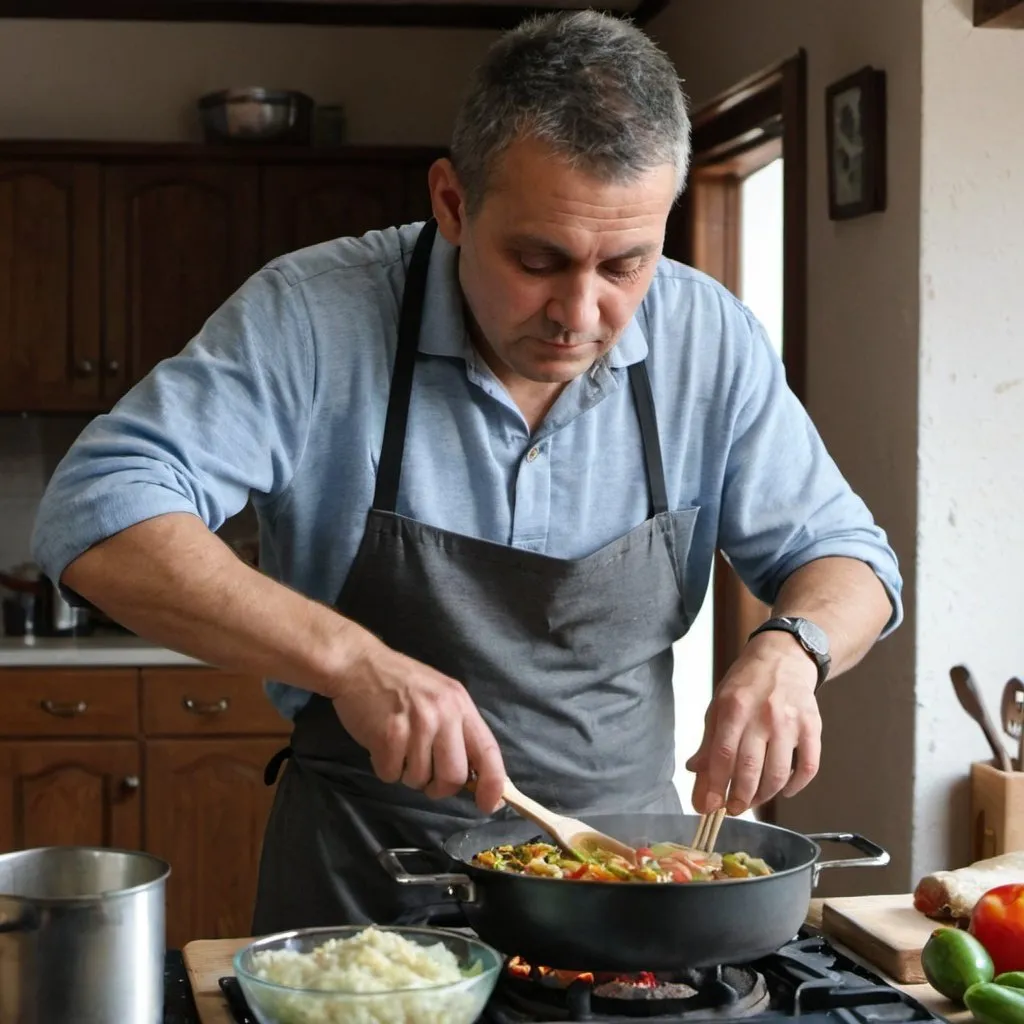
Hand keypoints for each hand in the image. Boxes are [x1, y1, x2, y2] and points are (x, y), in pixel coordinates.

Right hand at [330, 634, 505, 813]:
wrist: (358, 664)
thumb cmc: (401, 683)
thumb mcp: (441, 696)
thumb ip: (458, 729)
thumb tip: (472, 774)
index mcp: (460, 705)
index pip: (487, 751)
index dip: (494, 783)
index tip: (489, 805)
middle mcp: (443, 714)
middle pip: (454, 776)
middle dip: (439, 787)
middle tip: (425, 775)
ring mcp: (416, 724)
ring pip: (419, 780)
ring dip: (407, 773)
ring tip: (398, 747)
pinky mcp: (388, 735)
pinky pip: (391, 775)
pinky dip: (384, 767)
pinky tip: (381, 744)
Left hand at [685, 632, 821, 815]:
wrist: (784, 656)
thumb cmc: (747, 682)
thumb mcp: (719, 704)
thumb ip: (709, 740)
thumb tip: (694, 771)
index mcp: (734, 708)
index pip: (722, 755)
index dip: (714, 785)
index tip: (708, 806)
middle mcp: (763, 715)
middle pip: (749, 769)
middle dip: (738, 798)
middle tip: (732, 809)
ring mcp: (790, 722)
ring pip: (778, 773)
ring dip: (764, 796)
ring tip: (752, 801)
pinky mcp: (812, 727)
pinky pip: (808, 766)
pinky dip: (796, 785)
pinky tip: (784, 790)